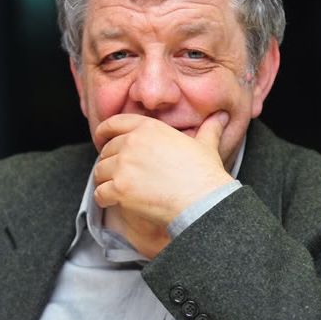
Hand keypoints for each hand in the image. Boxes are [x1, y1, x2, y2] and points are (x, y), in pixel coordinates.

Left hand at [94, 112, 233, 227]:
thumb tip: (220, 117)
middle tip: (118, 173)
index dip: (104, 132)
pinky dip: (104, 198)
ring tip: (115, 189)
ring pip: (99, 172)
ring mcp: (123, 166)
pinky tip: (113, 202)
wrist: (202, 201)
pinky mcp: (119, 188)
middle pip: (106, 150)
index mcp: (148, 128)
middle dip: (109, 162)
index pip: (114, 123)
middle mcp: (131, 143)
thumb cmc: (205, 174)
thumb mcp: (206, 145)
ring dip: (104, 181)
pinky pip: (99, 193)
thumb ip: (209, 129)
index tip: (101, 140)